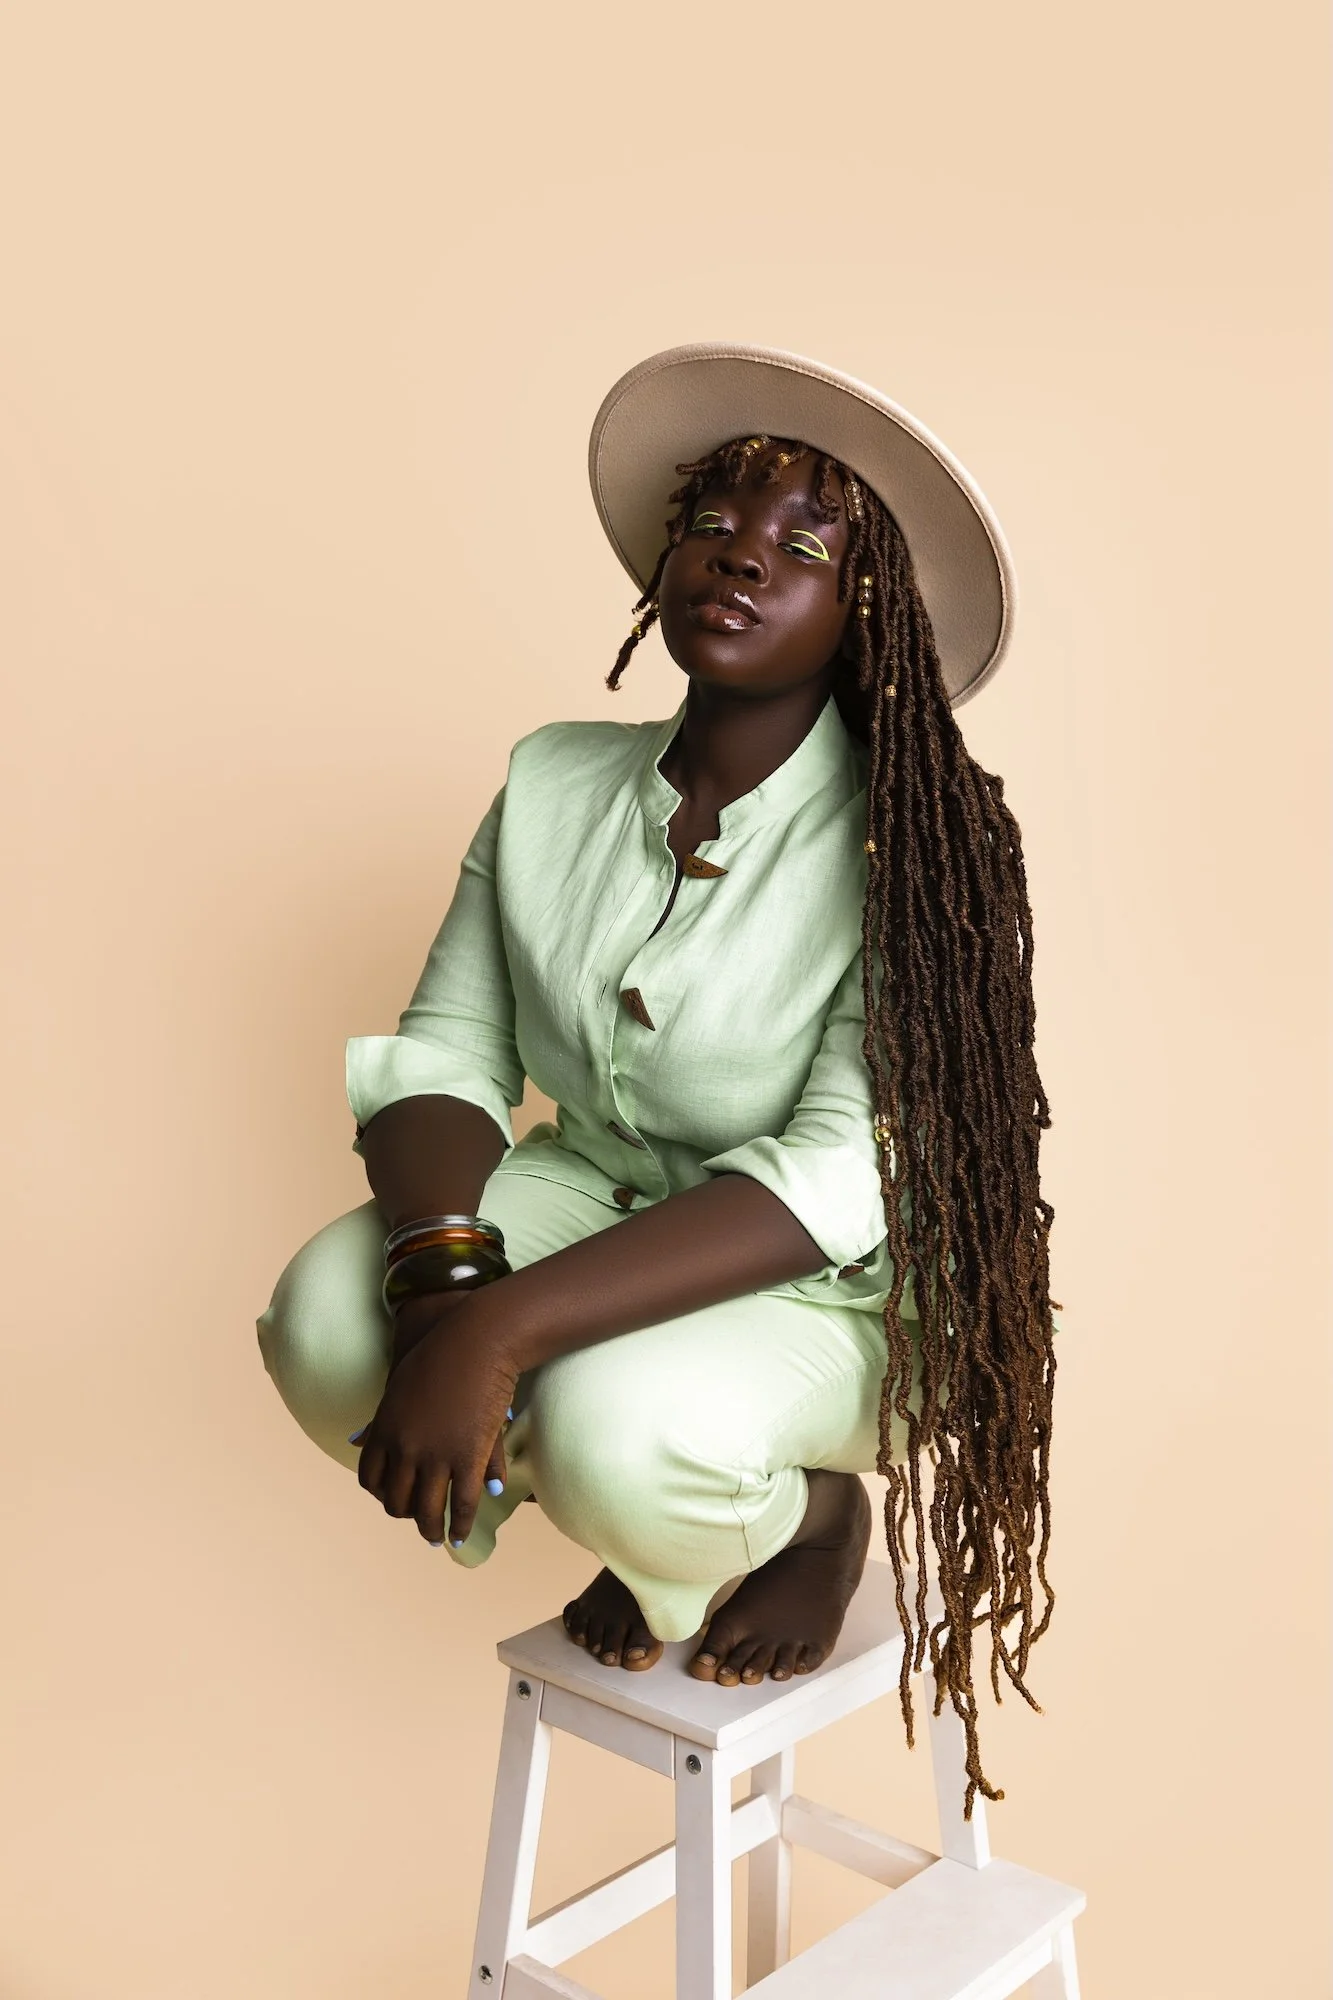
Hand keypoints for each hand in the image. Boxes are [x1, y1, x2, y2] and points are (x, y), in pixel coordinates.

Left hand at [354, 1290, 518, 1547]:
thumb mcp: (398, 1386)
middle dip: (406, 1514)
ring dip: (431, 1530)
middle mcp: (404, 1449)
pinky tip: (461, 1533)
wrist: (476, 1339)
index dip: (382, 1493)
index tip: (395, 1497)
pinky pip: (462, 1503)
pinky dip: (461, 1523)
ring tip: (437, 1537)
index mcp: (384, 1430)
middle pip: (396, 1500)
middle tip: (417, 1519)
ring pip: (427, 1511)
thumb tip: (352, 1441)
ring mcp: (435, 1456)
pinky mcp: (468, 1458)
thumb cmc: (439, 1351)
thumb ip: (379, 1419)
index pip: (371, 1478)